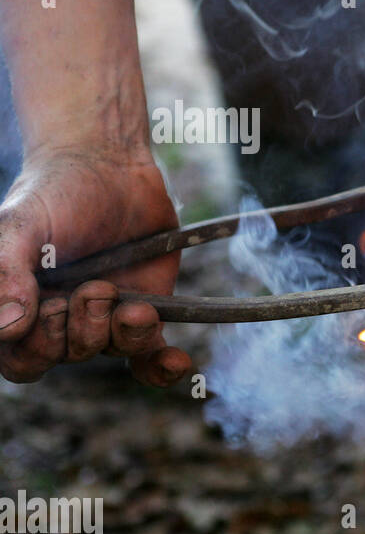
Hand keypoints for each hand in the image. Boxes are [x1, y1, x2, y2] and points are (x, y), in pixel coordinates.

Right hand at [0, 151, 191, 384]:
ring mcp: (104, 316)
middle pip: (68, 356)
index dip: (38, 346)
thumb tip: (7, 327)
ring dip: (125, 333)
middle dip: (84, 328)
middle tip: (97, 288)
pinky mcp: (145, 309)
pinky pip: (149, 354)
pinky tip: (178, 361)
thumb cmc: (54, 192)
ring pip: (112, 350)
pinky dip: (162, 366)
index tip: (52, 306)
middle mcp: (60, 318)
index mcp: (19, 306)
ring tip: (135, 306)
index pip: (20, 359)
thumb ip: (5, 271)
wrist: (110, 166)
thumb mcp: (20, 224)